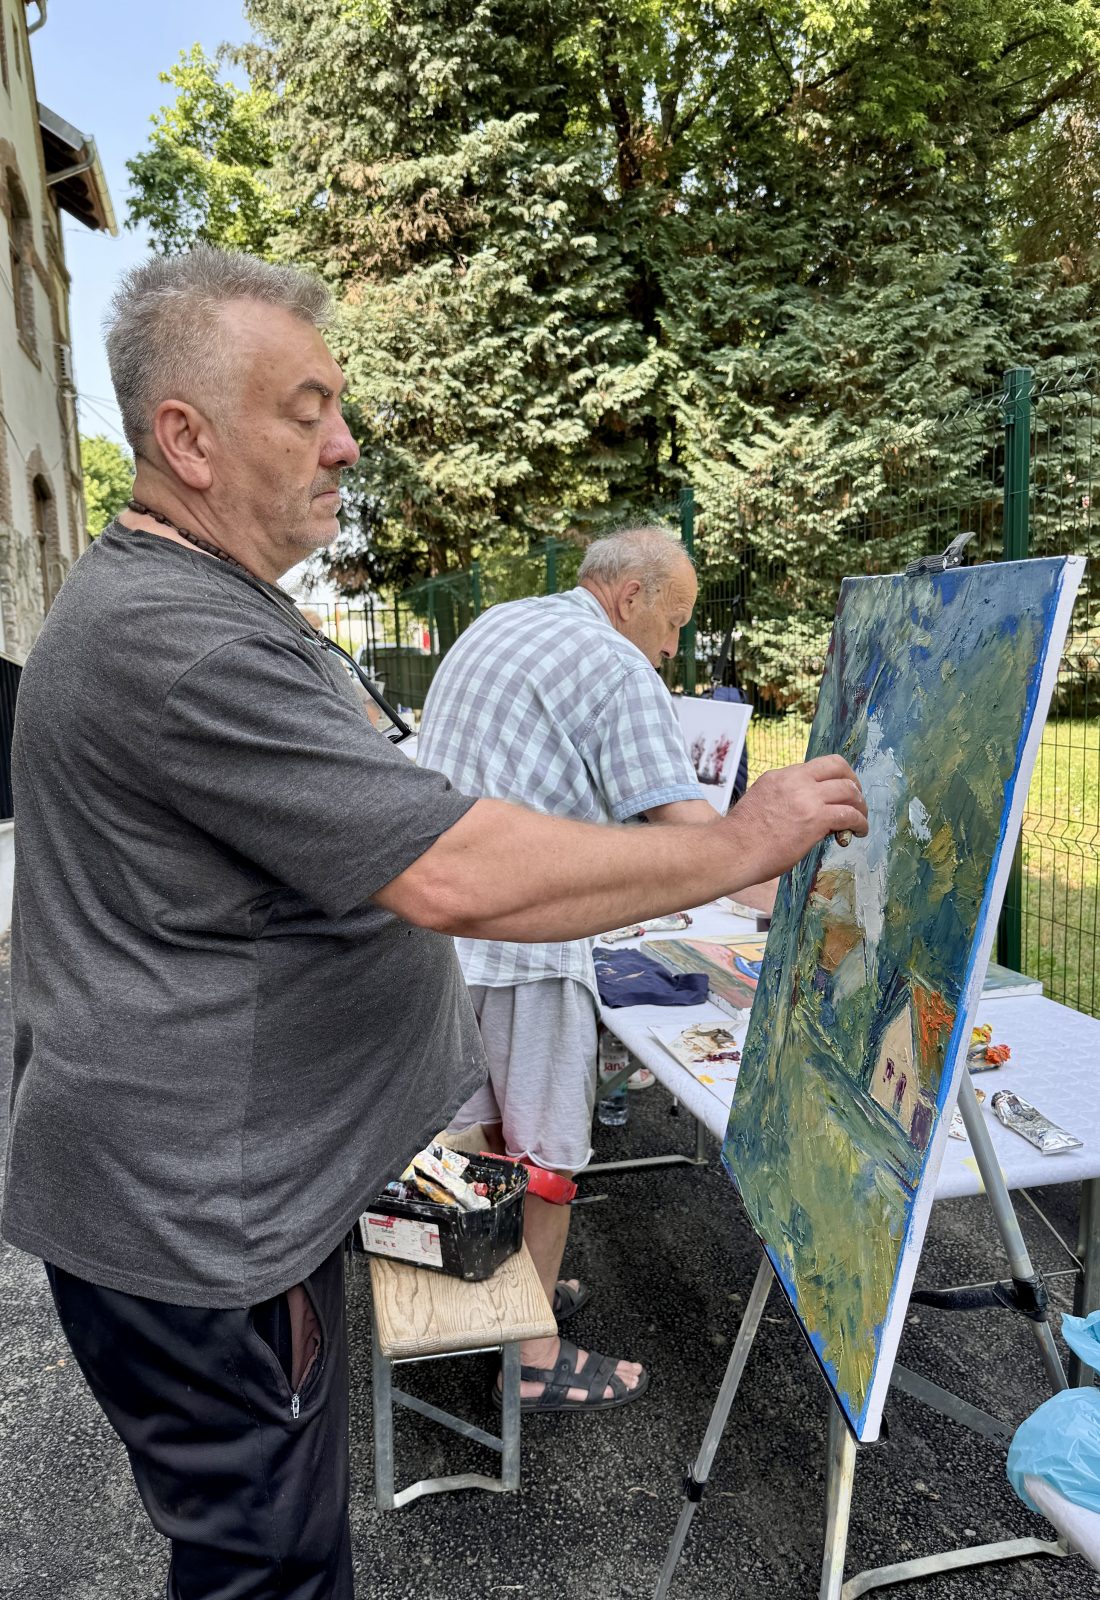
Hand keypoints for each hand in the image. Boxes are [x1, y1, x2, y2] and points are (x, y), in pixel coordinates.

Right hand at [721, 756, 867, 885]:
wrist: (733, 850)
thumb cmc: (741, 836)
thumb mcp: (761, 802)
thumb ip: (783, 798)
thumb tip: (804, 811)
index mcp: (779, 776)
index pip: (816, 766)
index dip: (833, 776)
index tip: (838, 789)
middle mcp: (795, 780)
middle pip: (838, 767)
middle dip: (853, 782)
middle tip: (856, 798)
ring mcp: (807, 798)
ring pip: (848, 790)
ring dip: (860, 804)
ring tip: (860, 819)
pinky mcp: (816, 819)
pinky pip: (849, 815)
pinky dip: (860, 822)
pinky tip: (859, 831)